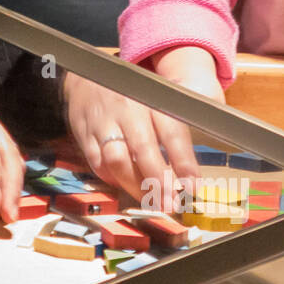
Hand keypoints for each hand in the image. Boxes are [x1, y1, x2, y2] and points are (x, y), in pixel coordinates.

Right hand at [63, 46, 223, 210]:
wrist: (86, 78)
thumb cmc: (131, 95)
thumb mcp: (156, 98)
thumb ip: (176, 125)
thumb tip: (199, 160)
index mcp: (152, 99)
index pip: (172, 131)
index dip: (184, 161)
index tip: (193, 187)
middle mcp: (127, 109)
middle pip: (144, 149)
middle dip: (158, 182)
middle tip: (170, 205)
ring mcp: (103, 121)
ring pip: (117, 159)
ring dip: (133, 185)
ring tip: (149, 202)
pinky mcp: (84, 134)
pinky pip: (96, 162)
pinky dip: (110, 178)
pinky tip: (123, 185)